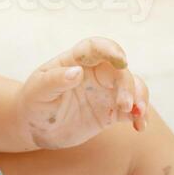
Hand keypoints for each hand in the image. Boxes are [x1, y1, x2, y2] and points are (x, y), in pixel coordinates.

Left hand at [16, 37, 148, 149]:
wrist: (34, 127)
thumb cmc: (33, 102)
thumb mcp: (38, 90)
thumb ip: (55, 80)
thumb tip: (76, 72)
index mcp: (76, 61)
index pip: (96, 48)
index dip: (111, 50)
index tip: (121, 60)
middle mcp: (94, 74)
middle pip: (119, 71)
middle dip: (127, 85)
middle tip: (125, 105)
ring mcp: (104, 93)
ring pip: (132, 88)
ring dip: (140, 98)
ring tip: (139, 115)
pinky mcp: (110, 112)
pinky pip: (130, 111)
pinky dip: (139, 117)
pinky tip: (140, 127)